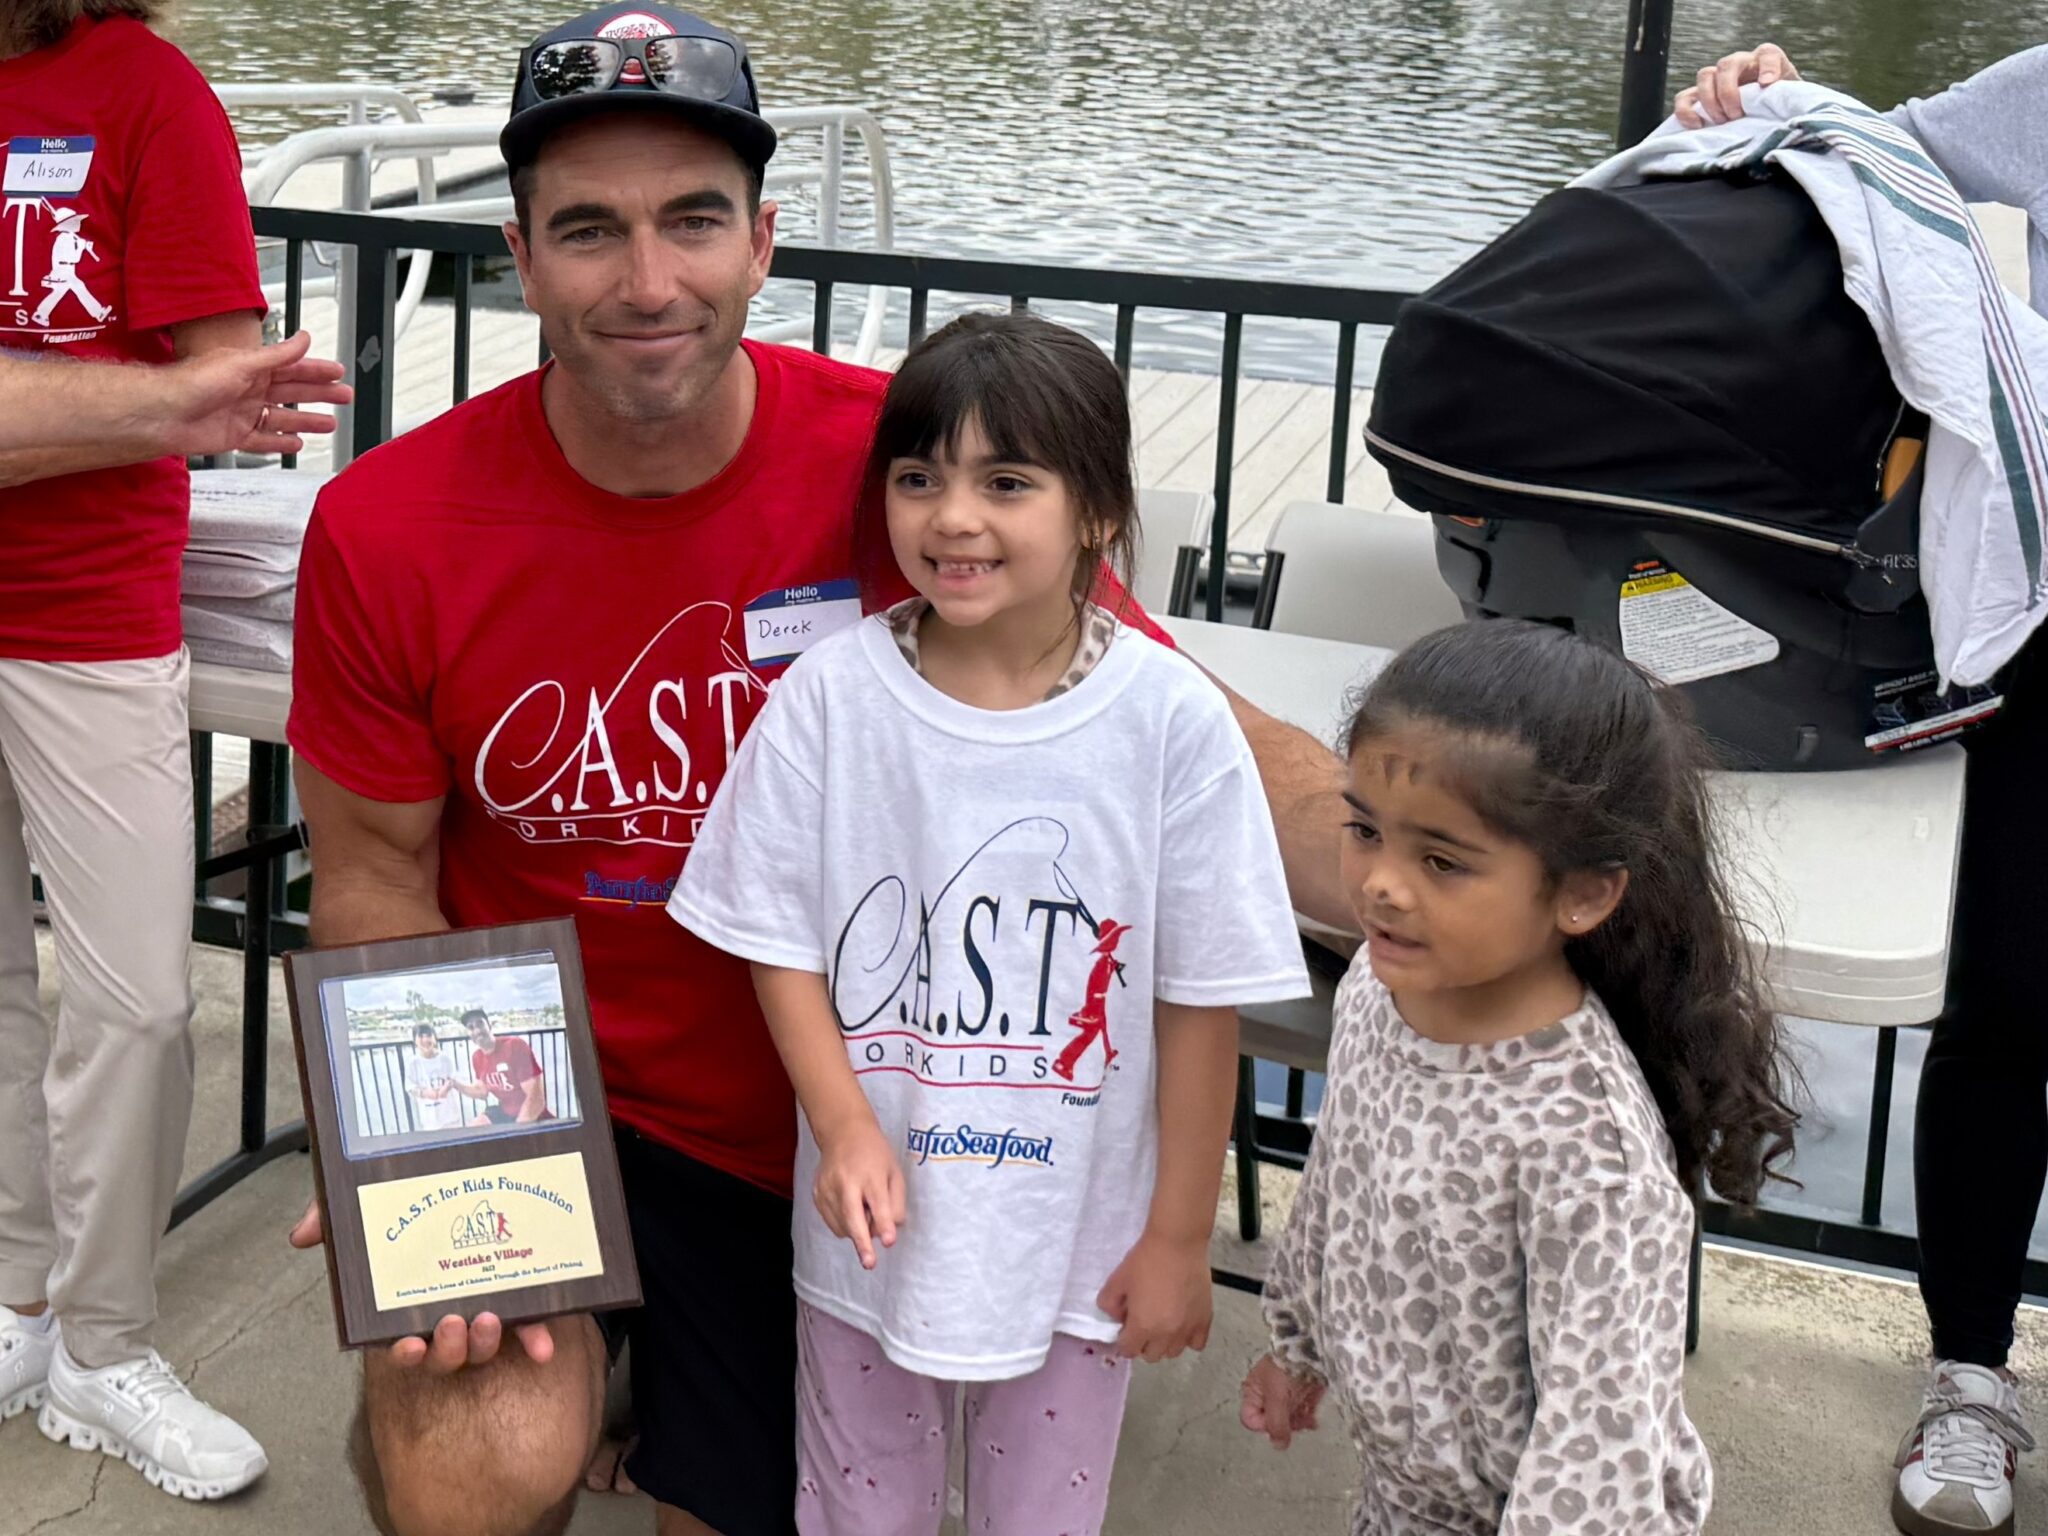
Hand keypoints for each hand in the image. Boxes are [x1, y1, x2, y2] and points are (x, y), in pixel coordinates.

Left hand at [156, 330, 352, 458]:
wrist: (164, 413)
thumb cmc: (193, 382)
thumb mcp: (243, 362)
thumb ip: (277, 354)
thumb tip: (303, 338)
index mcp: (251, 368)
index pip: (292, 367)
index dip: (316, 370)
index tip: (337, 372)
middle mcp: (248, 389)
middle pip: (292, 392)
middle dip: (319, 394)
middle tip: (343, 396)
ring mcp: (242, 413)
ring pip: (283, 417)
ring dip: (306, 420)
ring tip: (328, 423)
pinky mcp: (235, 436)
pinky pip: (264, 439)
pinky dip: (280, 442)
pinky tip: (296, 443)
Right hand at [288, 1199, 556, 1369]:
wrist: (479, 1140)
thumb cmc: (417, 1182)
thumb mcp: (372, 1192)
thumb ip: (335, 1212)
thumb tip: (301, 1236)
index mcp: (409, 1296)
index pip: (402, 1338)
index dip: (405, 1351)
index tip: (406, 1345)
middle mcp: (447, 1305)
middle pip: (445, 1351)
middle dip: (448, 1350)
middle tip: (452, 1325)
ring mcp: (486, 1300)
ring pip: (483, 1344)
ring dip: (485, 1345)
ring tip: (489, 1320)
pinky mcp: (523, 1288)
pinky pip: (530, 1322)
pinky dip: (535, 1338)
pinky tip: (541, 1348)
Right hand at [812, 1115, 905, 1269]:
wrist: (843, 1133)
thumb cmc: (875, 1155)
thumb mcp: (894, 1172)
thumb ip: (895, 1202)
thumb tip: (888, 1232)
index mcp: (870, 1174)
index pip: (878, 1202)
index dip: (884, 1223)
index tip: (889, 1241)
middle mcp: (846, 1181)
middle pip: (853, 1216)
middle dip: (862, 1242)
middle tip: (869, 1263)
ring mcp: (827, 1188)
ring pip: (843, 1224)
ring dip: (856, 1230)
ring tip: (865, 1211)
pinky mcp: (817, 1194)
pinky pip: (832, 1222)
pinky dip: (844, 1225)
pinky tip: (851, 1208)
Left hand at [1096, 1231, 1211, 1361]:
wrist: (1177, 1243)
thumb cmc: (1145, 1260)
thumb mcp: (1116, 1280)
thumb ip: (1109, 1304)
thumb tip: (1118, 1318)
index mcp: (1142, 1326)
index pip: (1129, 1351)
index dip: (1124, 1341)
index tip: (1125, 1328)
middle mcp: (1166, 1334)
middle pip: (1152, 1355)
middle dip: (1143, 1342)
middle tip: (1143, 1322)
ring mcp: (1188, 1328)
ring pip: (1173, 1352)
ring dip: (1165, 1342)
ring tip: (1163, 1322)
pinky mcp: (1205, 1319)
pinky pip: (1196, 1344)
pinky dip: (1188, 1338)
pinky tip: (1182, 1323)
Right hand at [1239, 1353, 1324, 1449]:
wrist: (1311, 1350)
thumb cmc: (1287, 1366)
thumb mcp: (1277, 1397)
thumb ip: (1276, 1423)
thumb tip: (1278, 1445)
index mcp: (1254, 1392)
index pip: (1251, 1420)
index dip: (1264, 1425)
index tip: (1277, 1424)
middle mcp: (1267, 1395)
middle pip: (1272, 1422)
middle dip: (1286, 1425)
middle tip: (1295, 1422)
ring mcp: (1285, 1395)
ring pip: (1289, 1420)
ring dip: (1299, 1423)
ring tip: (1308, 1420)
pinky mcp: (1301, 1395)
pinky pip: (1302, 1413)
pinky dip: (1308, 1418)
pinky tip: (1313, 1419)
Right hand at [1674, 43, 1799, 127]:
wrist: (1765, 114)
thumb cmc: (1778, 107)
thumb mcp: (1789, 99)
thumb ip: (1787, 98)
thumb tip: (1779, 105)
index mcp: (1765, 61)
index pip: (1767, 54)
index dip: (1767, 66)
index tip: (1767, 83)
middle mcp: (1740, 64)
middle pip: (1727, 64)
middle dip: (1728, 92)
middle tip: (1735, 115)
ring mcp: (1717, 78)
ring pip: (1704, 75)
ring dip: (1710, 100)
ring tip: (1721, 121)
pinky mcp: (1700, 96)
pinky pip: (1684, 98)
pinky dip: (1686, 111)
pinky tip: (1697, 126)